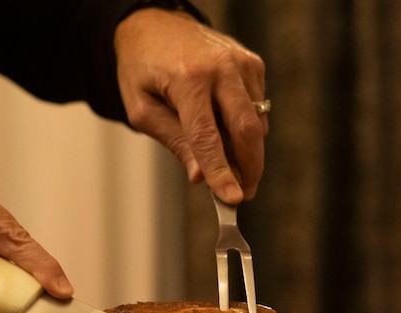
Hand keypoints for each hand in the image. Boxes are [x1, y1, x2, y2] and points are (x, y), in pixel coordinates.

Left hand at [114, 9, 267, 202]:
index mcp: (187, 79)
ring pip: (257, 122)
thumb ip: (173, 141)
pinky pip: (258, 107)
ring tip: (229, 164)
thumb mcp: (142, 110)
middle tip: (245, 193)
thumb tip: (200, 176)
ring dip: (248, 151)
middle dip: (250, 168)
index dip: (221, 172)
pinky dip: (247, 127)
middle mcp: (220, 68)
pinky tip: (226, 129)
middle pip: (246, 130)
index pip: (208, 137)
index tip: (233, 199)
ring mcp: (241, 63)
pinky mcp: (253, 63)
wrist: (154, 24)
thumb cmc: (143, 69)